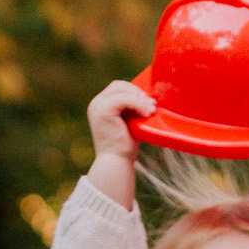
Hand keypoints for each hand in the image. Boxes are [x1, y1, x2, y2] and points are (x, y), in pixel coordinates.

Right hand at [85, 78, 155, 207]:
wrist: (116, 163)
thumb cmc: (124, 147)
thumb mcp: (129, 123)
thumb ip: (133, 109)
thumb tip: (149, 98)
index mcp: (101, 106)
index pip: (118, 88)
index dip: (135, 92)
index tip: (149, 103)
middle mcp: (96, 104)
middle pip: (120, 85)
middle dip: (138, 93)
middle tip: (152, 106)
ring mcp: (98, 106)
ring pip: (122, 90)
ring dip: (140, 99)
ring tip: (151, 111)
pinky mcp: (103, 111)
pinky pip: (124, 98)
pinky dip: (138, 104)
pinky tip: (146, 114)